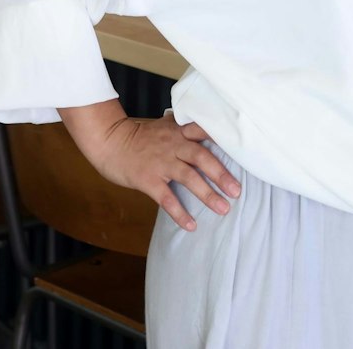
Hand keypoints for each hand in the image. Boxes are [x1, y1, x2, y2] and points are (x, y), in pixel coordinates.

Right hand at [62, 102, 240, 231]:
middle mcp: (173, 145)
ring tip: (223, 209)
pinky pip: (166, 198)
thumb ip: (183, 128)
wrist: (109, 141)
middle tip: (238, 191)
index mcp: (179, 132)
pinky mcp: (148, 179)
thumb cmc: (138, 135)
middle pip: (202, 158)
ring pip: (188, 178)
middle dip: (221, 174)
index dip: (224, 142)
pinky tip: (191, 225)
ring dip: (207, 195)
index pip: (205, 134)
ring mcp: (160, 163)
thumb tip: (204, 127)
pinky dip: (179, 212)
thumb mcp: (163, 126)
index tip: (242, 152)